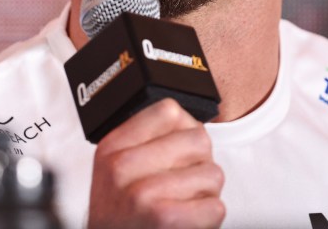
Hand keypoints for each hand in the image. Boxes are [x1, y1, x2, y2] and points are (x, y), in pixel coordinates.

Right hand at [87, 98, 224, 228]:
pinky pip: (216, 206)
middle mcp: (122, 166)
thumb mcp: (114, 171)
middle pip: (199, 140)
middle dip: (200, 164)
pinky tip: (188, 221)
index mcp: (112, 146)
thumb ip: (143, 140)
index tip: (178, 150)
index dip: (183, 130)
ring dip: (206, 194)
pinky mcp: (165, 219)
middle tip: (183, 183)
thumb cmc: (121, 217)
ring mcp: (142, 193)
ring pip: (213, 174)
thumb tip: (187, 117)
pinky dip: (208, 218)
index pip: (169, 110)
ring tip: (184, 204)